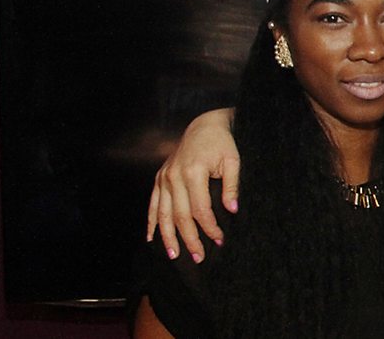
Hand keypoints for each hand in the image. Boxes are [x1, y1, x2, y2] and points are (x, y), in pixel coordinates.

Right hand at [146, 108, 238, 262]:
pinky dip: (150, 222)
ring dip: (168, 237)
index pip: (200, 209)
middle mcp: (174, 177)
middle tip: (198, 257)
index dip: (209, 227)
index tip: (219, 240)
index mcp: (193, 172)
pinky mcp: (159, 178)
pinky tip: (151, 238)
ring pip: (162, 214)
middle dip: (190, 239)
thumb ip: (232, 186)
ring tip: (174, 255)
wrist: (203, 125)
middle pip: (180, 216)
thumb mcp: (233, 160)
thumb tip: (232, 210)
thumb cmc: (221, 143)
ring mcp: (164, 178)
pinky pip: (152, 204)